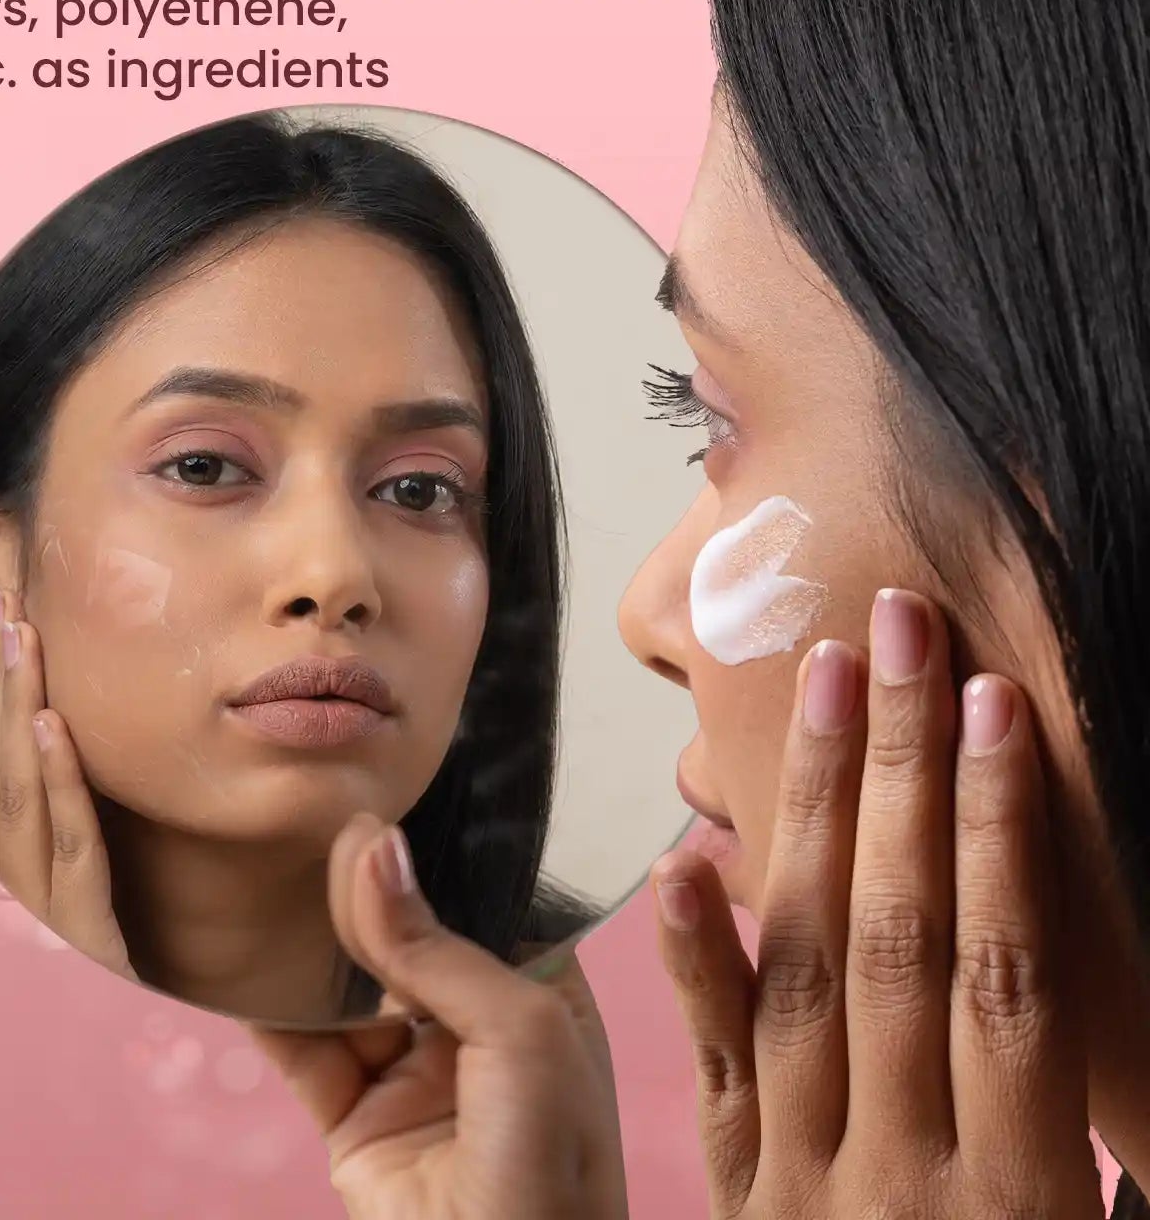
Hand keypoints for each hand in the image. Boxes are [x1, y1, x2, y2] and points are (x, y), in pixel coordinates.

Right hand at [0, 587, 132, 977]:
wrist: (157, 974)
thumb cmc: (110, 881)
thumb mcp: (66, 819)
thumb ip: (39, 766)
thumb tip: (26, 673)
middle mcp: (1, 871)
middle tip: (3, 613)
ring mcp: (41, 898)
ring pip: (15, 793)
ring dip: (15, 710)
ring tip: (23, 645)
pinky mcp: (86, 916)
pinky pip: (69, 834)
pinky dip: (58, 774)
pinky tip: (54, 722)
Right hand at [253, 813, 627, 1219]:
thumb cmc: (553, 1177)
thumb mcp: (523, 1038)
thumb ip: (439, 946)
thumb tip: (369, 847)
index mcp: (543, 1000)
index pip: (486, 901)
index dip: (440, 851)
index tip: (387, 785)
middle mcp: (476, 1030)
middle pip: (406, 934)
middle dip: (363, 884)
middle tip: (318, 818)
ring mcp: (411, 1075)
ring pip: (346, 983)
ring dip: (309, 937)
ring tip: (270, 867)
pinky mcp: (353, 1121)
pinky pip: (299, 1047)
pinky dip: (264, 1006)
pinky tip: (234, 956)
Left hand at [654, 589, 1104, 1217]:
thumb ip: (1106, 1176)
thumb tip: (1122, 1105)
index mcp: (1012, 1201)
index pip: (1003, 980)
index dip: (999, 838)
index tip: (991, 709)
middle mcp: (898, 1171)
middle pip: (898, 938)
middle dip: (901, 776)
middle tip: (895, 631)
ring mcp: (803, 1177)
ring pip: (804, 968)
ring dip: (812, 818)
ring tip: (819, 687)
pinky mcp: (742, 1194)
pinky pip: (716, 1066)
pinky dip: (697, 960)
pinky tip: (687, 858)